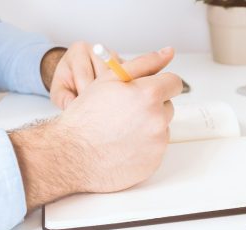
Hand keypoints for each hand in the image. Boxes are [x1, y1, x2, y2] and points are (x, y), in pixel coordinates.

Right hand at [10, 47, 181, 209]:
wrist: (71, 154)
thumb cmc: (86, 116)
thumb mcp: (110, 79)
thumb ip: (144, 63)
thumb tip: (168, 52)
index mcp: (149, 94)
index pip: (173, 82)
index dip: (159, 84)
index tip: (148, 90)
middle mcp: (157, 119)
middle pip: (167, 106)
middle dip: (151, 106)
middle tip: (125, 112)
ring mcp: (157, 143)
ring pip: (161, 128)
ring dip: (148, 127)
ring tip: (121, 130)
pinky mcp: (154, 162)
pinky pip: (155, 149)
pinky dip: (143, 147)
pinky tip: (122, 146)